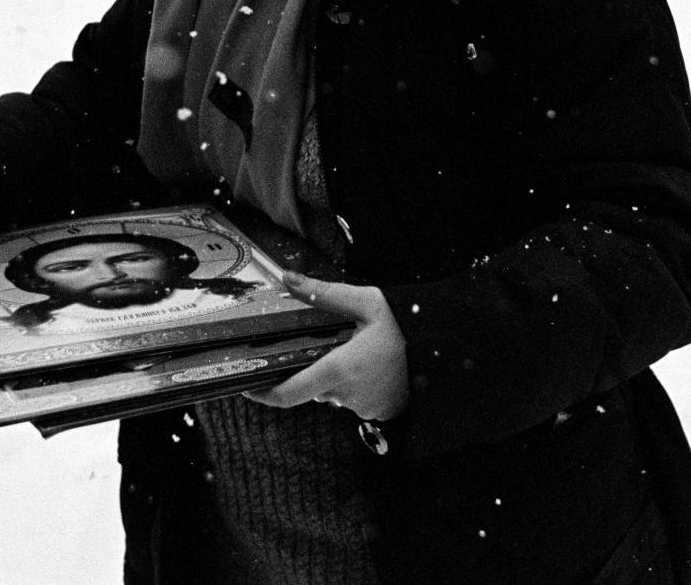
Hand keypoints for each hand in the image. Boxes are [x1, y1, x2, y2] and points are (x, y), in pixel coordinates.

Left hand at [246, 271, 407, 421]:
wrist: (441, 353)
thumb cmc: (404, 326)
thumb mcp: (366, 302)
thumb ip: (324, 293)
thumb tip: (289, 279)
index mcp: (338, 368)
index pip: (289, 393)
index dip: (264, 394)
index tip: (249, 387)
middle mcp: (346, 393)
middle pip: (312, 385)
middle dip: (313, 366)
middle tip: (329, 342)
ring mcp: (362, 406)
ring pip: (333, 391)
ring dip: (336, 374)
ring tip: (357, 348)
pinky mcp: (376, 410)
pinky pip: (353, 398)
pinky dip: (354, 383)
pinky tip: (370, 363)